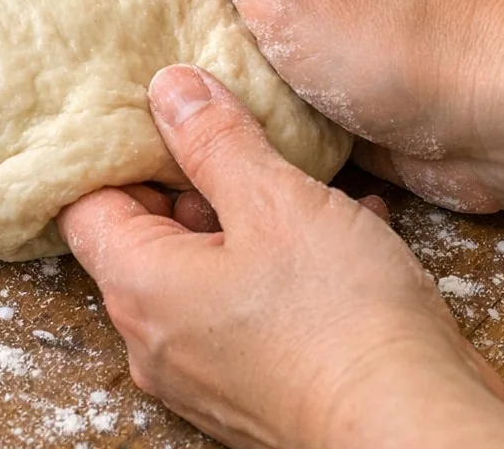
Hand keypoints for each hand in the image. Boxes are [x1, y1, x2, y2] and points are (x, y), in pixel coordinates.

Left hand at [59, 66, 503, 448]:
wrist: (416, 432)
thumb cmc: (337, 317)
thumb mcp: (273, 200)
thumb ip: (214, 140)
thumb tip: (169, 88)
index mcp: (141, 286)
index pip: (88, 204)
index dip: (114, 151)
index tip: (151, 109)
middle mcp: (158, 335)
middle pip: (146, 233)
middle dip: (187, 176)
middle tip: (227, 126)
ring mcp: (205, 366)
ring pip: (204, 264)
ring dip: (243, 214)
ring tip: (289, 170)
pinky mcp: (255, 381)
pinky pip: (247, 302)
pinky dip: (278, 260)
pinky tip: (336, 221)